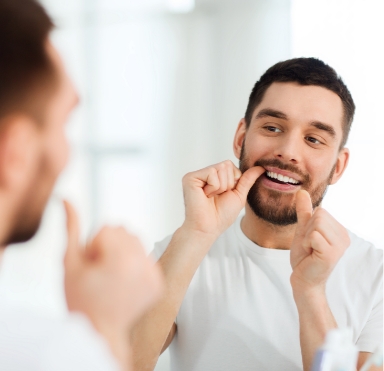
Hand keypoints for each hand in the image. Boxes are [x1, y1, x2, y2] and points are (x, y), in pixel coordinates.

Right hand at [63, 201, 162, 365]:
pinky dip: (135, 264)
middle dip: (109, 246)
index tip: (92, 266)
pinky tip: (124, 282)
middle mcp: (142, 264)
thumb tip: (67, 199)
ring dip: (123, 252)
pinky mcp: (159, 282)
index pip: (108, 227)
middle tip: (101, 271)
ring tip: (112, 276)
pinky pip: (146, 256)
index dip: (93, 245)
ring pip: (136, 241)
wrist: (100, 331)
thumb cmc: (81, 300)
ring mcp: (153, 274)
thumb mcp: (70, 262)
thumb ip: (71, 228)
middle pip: (124, 231)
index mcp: (121, 259)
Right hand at [182, 160, 264, 237]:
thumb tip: (261, 167)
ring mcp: (197, 175)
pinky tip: (205, 196)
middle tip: (216, 197)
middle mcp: (204, 173)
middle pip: (226, 164)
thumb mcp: (239, 194)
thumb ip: (248, 179)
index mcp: (214, 176)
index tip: (224, 195)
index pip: (231, 165)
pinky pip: (212, 173)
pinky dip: (213, 187)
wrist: (209, 228)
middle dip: (228, 183)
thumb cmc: (221, 215)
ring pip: (220, 168)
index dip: (233, 181)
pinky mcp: (190, 178)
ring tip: (210, 197)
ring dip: (221, 187)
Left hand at [290, 190, 349, 292]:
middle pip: (319, 215)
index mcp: (340, 230)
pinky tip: (311, 255)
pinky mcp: (331, 253)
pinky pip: (313, 235)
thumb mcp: (303, 230)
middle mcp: (344, 237)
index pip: (320, 210)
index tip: (311, 240)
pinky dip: (306, 244)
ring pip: (316, 224)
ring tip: (311, 250)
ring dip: (306, 237)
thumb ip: (304, 211)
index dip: (309, 225)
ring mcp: (339, 246)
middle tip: (310, 246)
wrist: (303, 279)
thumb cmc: (304, 257)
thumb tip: (302, 191)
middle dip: (307, 230)